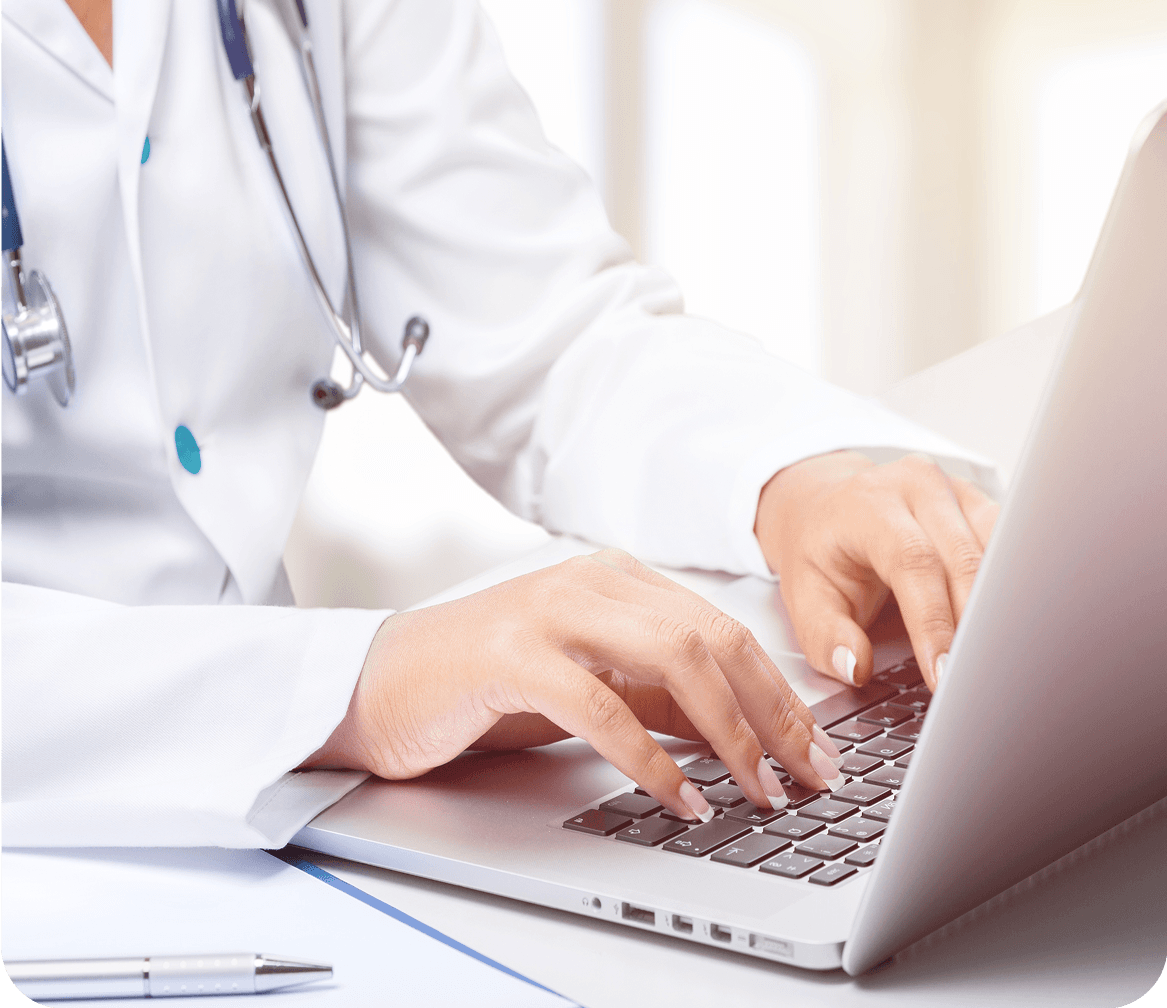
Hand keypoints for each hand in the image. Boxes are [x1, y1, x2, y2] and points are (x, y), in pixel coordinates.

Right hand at [304, 549, 847, 819]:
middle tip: (810, 775)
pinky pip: (603, 704)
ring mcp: (552, 610)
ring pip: (674, 660)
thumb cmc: (493, 682)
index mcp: (619, 580)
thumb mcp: (594, 683)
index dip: (779, 693)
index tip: (816, 750)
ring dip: (729, 733)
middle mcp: (593, 582)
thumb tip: (743, 732)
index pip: (725, 630)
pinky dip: (651, 758)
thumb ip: (660, 697)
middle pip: (714, 639)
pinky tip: (680, 797)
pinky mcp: (512, 653)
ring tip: (759, 790)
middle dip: (773, 713)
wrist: (388, 681)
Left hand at [753, 451, 998, 690]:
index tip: (943, 672)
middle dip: (974, 626)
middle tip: (977, 679)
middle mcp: (916, 486)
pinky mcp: (978, 502)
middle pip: (962, 557)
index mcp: (869, 503)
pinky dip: (1010, 588)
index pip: (912, 561)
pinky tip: (1008, 627)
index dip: (933, 620)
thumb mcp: (802, 596)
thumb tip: (854, 667)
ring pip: (997, 551)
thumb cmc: (818, 552)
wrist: (824, 507)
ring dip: (1001, 608)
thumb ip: (824, 635)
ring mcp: (953, 489)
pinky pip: (1009, 546)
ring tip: (999, 661)